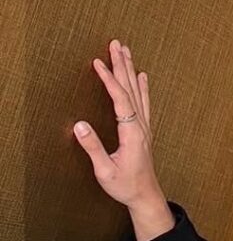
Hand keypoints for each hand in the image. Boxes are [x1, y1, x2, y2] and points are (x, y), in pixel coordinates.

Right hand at [74, 38, 163, 208]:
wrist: (145, 196)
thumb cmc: (125, 186)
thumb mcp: (105, 170)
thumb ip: (93, 148)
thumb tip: (79, 125)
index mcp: (132, 134)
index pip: (120, 100)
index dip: (109, 80)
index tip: (98, 63)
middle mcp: (141, 127)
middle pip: (132, 90)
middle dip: (122, 65)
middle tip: (116, 44)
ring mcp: (145, 128)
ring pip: (139, 93)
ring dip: (131, 71)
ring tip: (126, 51)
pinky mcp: (145, 131)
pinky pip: (145, 103)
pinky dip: (142, 87)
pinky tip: (142, 76)